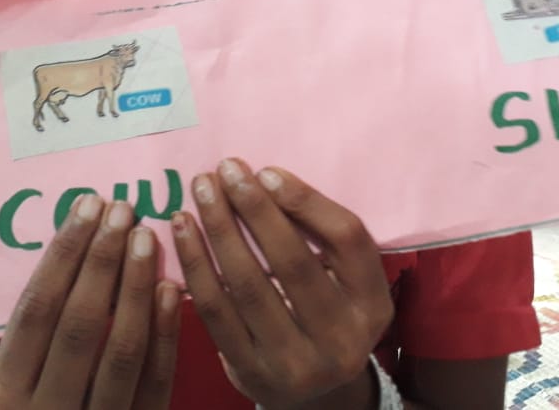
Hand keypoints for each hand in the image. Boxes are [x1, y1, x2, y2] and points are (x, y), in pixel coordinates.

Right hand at [0, 195, 179, 409]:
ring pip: (119, 352)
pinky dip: (164, 335)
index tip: (87, 206)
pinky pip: (154, 384)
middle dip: (101, 261)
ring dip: (135, 288)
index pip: (34, 312)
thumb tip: (56, 254)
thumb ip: (19, 342)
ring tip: (147, 237)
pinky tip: (171, 289)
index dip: (63, 255)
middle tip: (122, 209)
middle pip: (78, 325)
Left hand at [171, 159, 393, 409]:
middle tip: (225, 170)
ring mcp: (297, 363)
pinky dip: (197, 266)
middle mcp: (342, 338)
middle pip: (294, 261)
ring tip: (201, 191)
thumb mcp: (346, 280)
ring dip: (219, 230)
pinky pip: (216, 312)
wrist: (313, 393)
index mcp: (373, 304)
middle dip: (254, 209)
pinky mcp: (252, 374)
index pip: (348, 239)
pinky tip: (184, 232)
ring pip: (249, 285)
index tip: (267, 172)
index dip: (307, 201)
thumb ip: (322, 236)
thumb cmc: (326, 312)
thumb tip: (265, 179)